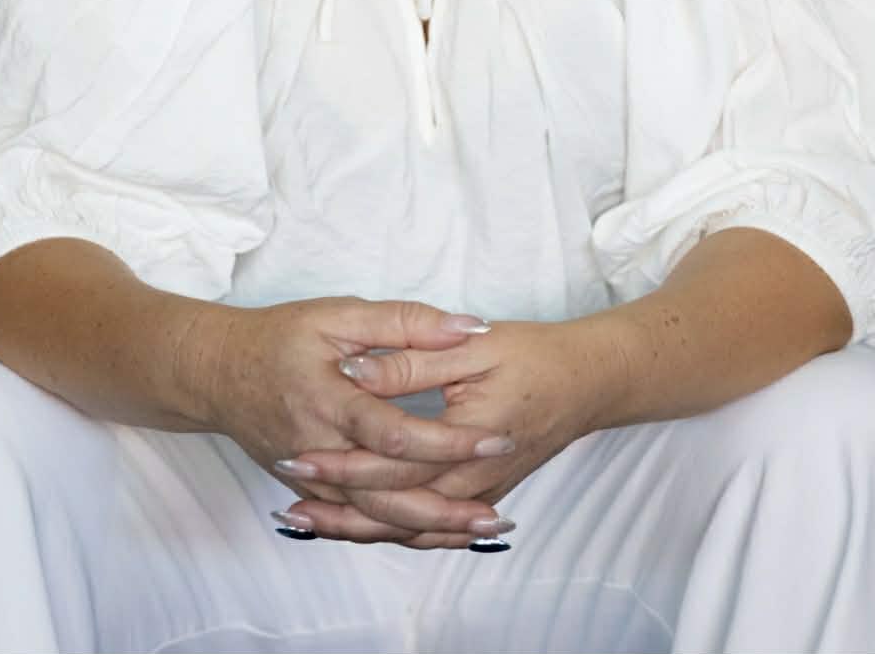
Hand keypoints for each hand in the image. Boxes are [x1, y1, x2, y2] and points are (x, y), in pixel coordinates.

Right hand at [192, 295, 518, 534]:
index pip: (395, 433)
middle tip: (498, 511)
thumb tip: (465, 326)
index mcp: (329, 401)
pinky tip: (433, 530)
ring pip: (373, 517)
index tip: (495, 437)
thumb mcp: (339, 314)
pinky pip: (356, 520)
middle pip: (388, 494)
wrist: (217, 373)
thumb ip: (403, 321)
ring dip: (428, 527)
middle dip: (446, 507)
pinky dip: (396, 529)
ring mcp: (312, 478)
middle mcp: (319, 449)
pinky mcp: (310, 490)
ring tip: (479, 527)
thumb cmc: (280, 336)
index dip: (447, 440)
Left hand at [277, 316, 613, 548]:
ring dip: (358, 527)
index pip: (395, 462)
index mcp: (469, 439)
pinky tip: (358, 523)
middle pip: (397, 509)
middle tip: (286, 501)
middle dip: (338, 507)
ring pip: (411, 528)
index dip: (342, 460)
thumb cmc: (534, 355)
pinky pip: (429, 527)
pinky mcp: (479, 498)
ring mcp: (479, 497)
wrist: (589, 381)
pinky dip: (389, 529)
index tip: (296, 454)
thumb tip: (355, 367)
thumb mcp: (473, 346)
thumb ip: (412, 357)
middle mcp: (474, 482)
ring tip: (307, 521)